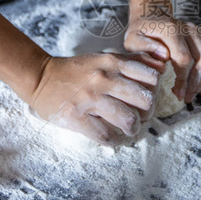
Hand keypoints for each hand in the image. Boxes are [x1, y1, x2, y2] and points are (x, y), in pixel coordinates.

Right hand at [27, 52, 163, 144]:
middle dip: (147, 114)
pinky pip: (105, 135)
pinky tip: (112, 137)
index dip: (155, 91)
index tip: (147, 99)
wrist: (40, 77)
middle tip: (140, 118)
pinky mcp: (76, 117)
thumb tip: (160, 65)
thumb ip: (130, 62)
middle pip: (145, 100)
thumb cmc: (76, 71)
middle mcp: (104, 79)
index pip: (151, 77)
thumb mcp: (103, 59)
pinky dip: (113, 140)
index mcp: (112, 63)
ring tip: (128, 129)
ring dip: (132, 129)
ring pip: (128, 119)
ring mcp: (90, 98)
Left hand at [125, 10, 200, 103]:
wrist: (152, 17)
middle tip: (187, 97)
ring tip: (197, 91)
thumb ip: (144, 48)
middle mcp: (191, 29)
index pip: (185, 58)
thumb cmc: (142, 34)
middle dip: (198, 83)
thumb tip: (164, 57)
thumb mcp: (133, 40)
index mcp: (172, 29)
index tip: (178, 93)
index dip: (184, 80)